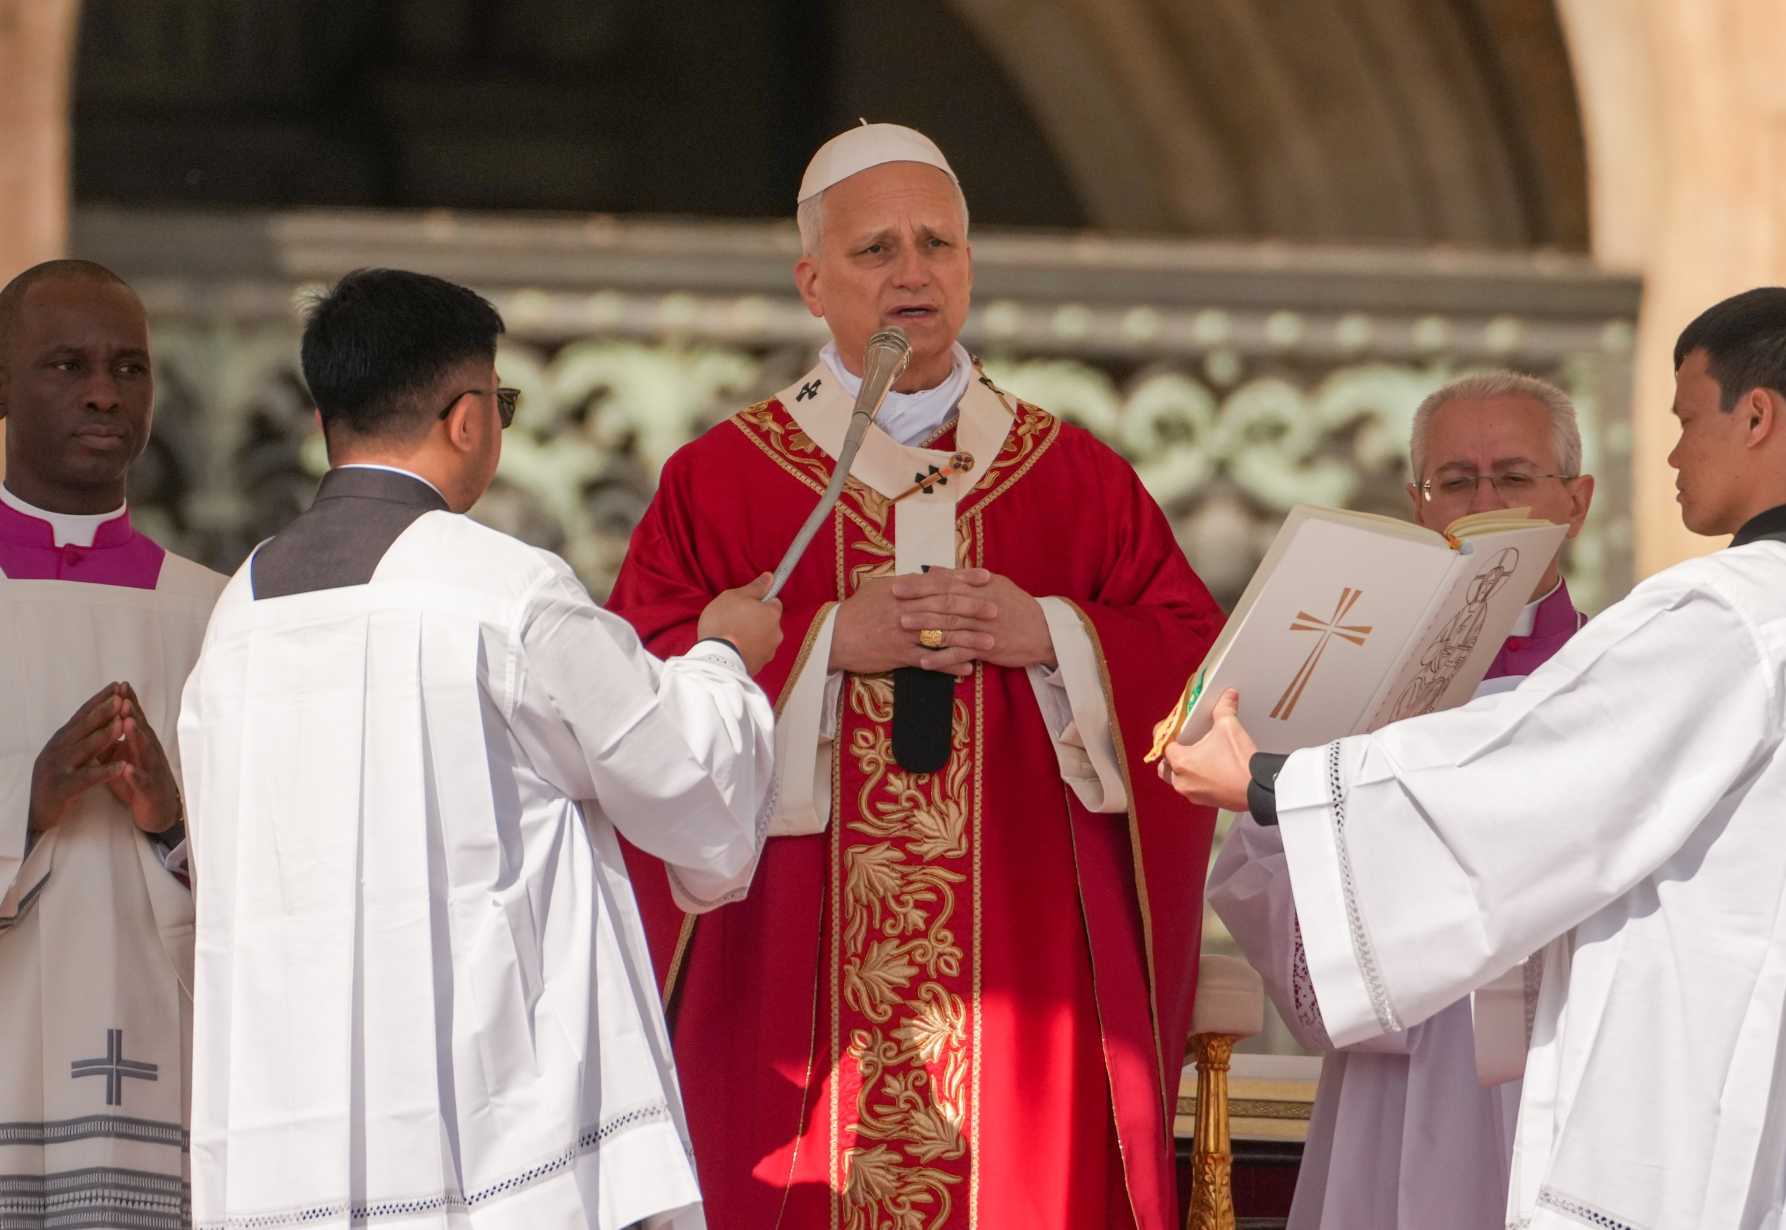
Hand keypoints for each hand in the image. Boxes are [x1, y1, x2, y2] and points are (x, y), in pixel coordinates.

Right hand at [28, 683, 130, 833]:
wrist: (37, 812)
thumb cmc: (58, 780)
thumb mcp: (69, 754)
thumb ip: (82, 737)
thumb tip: (100, 713)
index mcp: (62, 740)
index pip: (82, 715)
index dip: (99, 700)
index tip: (118, 685)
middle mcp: (57, 749)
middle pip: (83, 727)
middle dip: (103, 710)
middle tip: (121, 696)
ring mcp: (58, 768)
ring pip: (84, 748)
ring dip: (104, 735)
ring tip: (122, 723)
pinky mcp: (61, 788)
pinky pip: (86, 778)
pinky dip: (104, 771)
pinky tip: (122, 767)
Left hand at [102, 683, 182, 833]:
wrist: (158, 811)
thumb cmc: (139, 782)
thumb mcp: (124, 757)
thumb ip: (113, 742)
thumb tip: (100, 723)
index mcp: (142, 744)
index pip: (136, 720)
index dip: (129, 703)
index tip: (120, 685)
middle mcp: (150, 753)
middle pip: (142, 730)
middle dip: (133, 713)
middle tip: (123, 697)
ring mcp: (152, 770)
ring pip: (145, 751)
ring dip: (136, 737)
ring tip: (127, 723)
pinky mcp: (149, 790)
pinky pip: (142, 781)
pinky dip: (134, 774)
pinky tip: (126, 768)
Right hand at [696, 572, 784, 673]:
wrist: (716, 660)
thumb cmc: (724, 623)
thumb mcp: (734, 597)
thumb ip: (755, 588)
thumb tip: (769, 578)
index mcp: (772, 614)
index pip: (774, 602)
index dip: (760, 602)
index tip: (746, 605)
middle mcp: (776, 634)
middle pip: (769, 622)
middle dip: (756, 621)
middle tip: (735, 620)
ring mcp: (769, 652)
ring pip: (762, 639)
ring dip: (752, 637)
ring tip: (731, 637)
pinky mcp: (759, 667)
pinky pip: (755, 654)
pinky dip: (747, 651)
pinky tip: (732, 649)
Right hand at [828, 573, 993, 677]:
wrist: (834, 637)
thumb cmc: (855, 611)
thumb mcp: (878, 588)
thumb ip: (906, 583)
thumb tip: (929, 576)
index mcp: (901, 589)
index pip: (939, 581)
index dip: (964, 579)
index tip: (986, 577)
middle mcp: (905, 609)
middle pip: (945, 607)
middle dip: (974, 608)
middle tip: (996, 609)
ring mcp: (903, 633)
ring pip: (942, 634)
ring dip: (968, 639)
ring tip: (990, 642)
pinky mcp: (899, 655)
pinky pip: (929, 661)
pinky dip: (949, 665)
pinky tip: (967, 668)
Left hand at [893, 567, 1055, 670]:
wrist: (1046, 631)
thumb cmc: (1017, 607)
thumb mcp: (995, 585)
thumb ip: (963, 578)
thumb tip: (932, 570)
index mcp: (981, 586)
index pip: (947, 582)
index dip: (921, 583)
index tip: (898, 584)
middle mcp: (981, 604)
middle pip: (945, 601)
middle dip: (918, 602)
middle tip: (895, 604)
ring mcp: (984, 627)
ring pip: (951, 625)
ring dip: (926, 627)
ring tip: (904, 627)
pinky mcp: (989, 648)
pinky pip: (962, 653)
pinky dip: (943, 658)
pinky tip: (924, 662)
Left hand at [1161, 689, 1255, 810]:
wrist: (1259, 789)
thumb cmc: (1239, 762)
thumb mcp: (1229, 728)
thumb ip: (1224, 708)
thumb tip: (1228, 695)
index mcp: (1181, 762)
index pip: (1163, 745)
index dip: (1166, 733)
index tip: (1171, 727)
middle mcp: (1182, 781)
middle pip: (1164, 766)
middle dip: (1169, 755)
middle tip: (1182, 743)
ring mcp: (1193, 794)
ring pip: (1177, 780)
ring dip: (1181, 768)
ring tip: (1195, 755)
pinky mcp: (1205, 801)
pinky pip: (1192, 788)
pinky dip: (1195, 779)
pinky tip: (1208, 769)